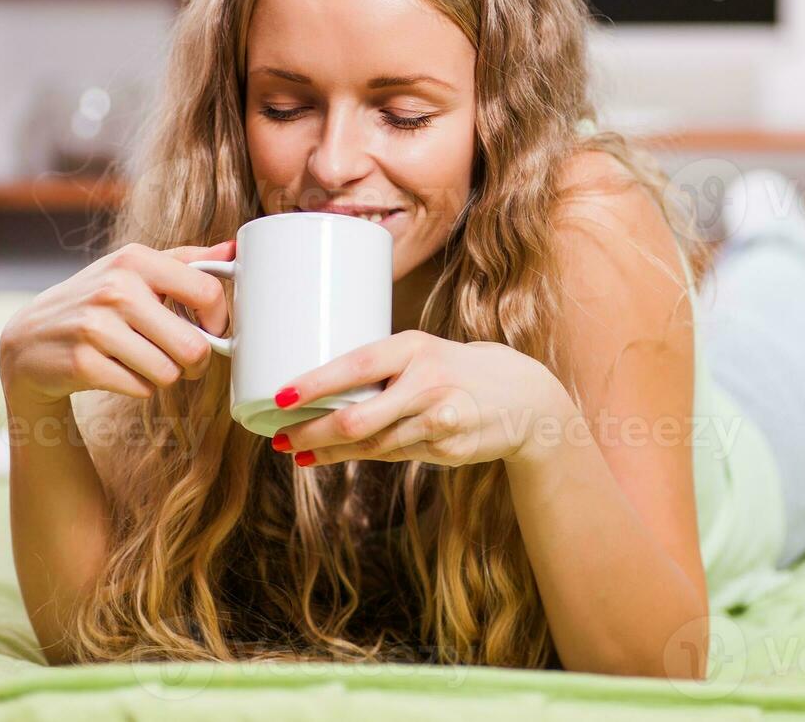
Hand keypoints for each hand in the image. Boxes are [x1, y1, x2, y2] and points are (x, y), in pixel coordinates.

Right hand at [0, 240, 234, 406]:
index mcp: (135, 260)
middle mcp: (115, 289)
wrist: (29, 340)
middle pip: (193, 346)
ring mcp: (96, 327)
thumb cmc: (97, 302)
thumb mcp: (134, 270)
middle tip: (184, 359)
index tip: (212, 329)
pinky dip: (139, 387)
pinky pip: (142, 389)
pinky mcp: (83, 363)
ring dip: (164, 375)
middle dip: (196, 361)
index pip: (207, 291)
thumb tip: (234, 251)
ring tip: (143, 360)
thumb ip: (186, 261)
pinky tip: (119, 371)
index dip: (220, 319)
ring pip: (169, 372)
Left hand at [268, 330, 578, 469]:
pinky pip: (391, 455)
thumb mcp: (425, 353)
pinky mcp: (447, 450)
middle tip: (279, 437)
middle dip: (311, 432)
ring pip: (370, 444)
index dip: (317, 382)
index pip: (358, 365)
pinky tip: (332, 457)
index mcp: (416, 347)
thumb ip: (384, 369)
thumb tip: (319, 389)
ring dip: (327, 451)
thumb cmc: (457, 369)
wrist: (525, 397)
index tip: (281, 395)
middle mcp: (428, 382)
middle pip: (357, 417)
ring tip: (296, 450)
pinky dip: (358, 456)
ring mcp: (439, 420)